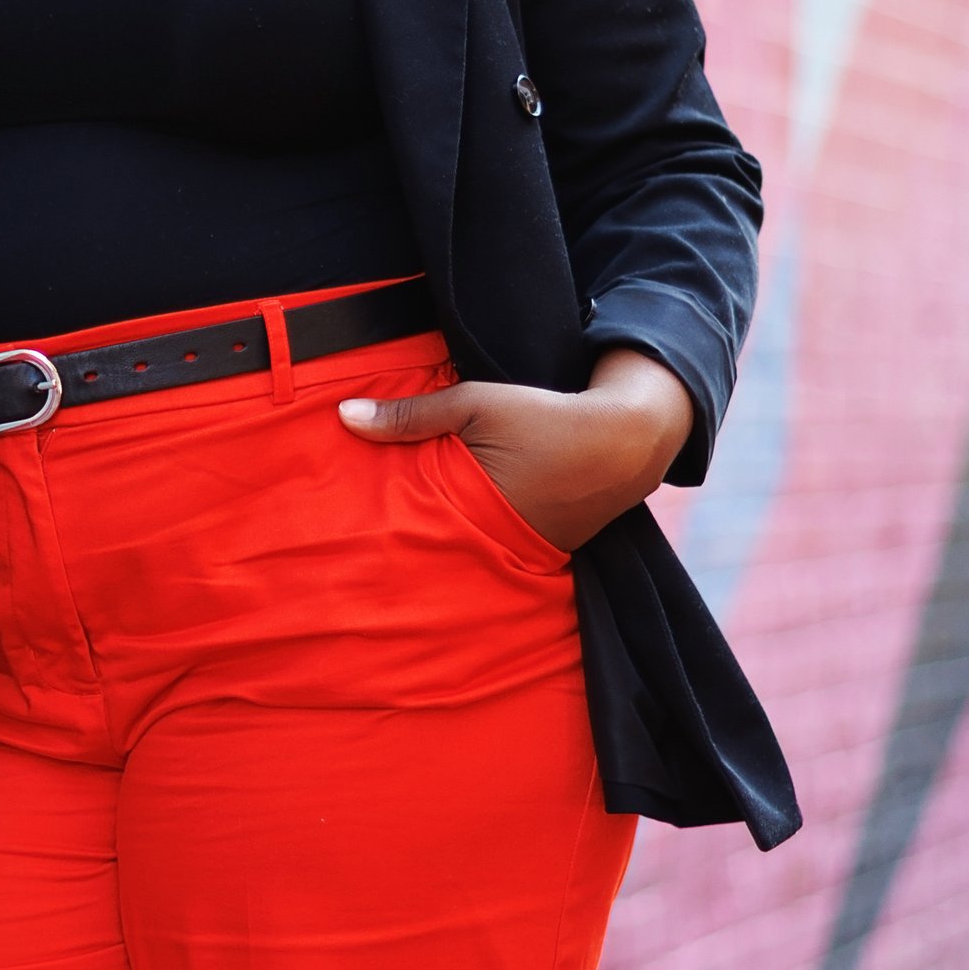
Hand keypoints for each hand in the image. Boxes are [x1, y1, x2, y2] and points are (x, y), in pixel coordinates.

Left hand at [337, 347, 694, 552]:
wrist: (627, 438)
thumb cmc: (546, 416)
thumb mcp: (476, 404)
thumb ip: (412, 414)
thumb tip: (343, 417)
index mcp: (475, 509)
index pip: (411, 533)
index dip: (378, 545)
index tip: (341, 550)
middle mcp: (496, 542)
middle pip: (432, 556)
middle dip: (399, 559)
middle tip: (353, 566)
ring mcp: (521, 553)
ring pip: (462, 555)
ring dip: (436, 551)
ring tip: (392, 560)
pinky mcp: (541, 550)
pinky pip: (493, 552)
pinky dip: (472, 546)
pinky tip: (447, 546)